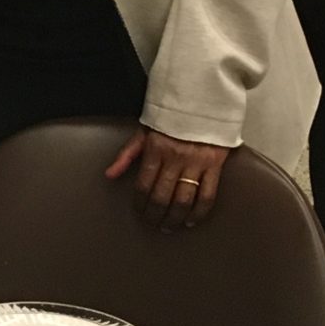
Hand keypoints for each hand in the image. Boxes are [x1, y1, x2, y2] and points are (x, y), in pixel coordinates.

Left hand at [104, 126, 229, 229]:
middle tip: (153, 224)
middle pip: (162, 197)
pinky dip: (199, 212)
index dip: (140, 204)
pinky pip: (208, 195)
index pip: (144, 185)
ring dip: (174, 218)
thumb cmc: (170, 117)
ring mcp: (196, 163)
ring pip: (183, 200)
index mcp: (155, 149)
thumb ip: (126, 154)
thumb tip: (109, 175)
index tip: (139, 212)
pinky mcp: (215, 165)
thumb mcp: (143, 131)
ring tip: (169, 226)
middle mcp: (175, 158)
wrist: (201, 99)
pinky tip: (191, 221)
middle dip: (155, 215)